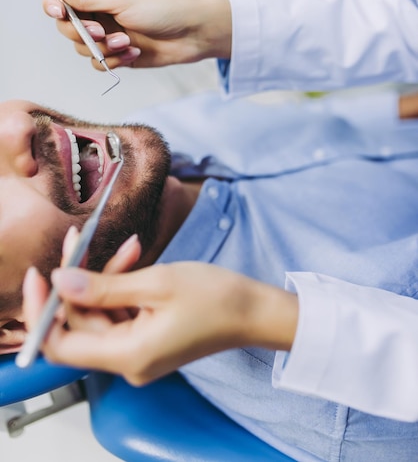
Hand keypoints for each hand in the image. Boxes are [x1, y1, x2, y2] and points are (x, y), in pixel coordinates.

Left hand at [23, 259, 297, 385]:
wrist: (253, 310)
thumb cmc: (214, 296)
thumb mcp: (156, 283)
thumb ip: (103, 286)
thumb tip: (59, 282)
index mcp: (128, 355)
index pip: (61, 344)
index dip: (42, 311)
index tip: (39, 274)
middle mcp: (128, 362)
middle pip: (80, 324)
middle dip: (78, 280)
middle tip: (81, 238)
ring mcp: (138, 352)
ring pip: (100, 315)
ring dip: (106, 278)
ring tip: (131, 246)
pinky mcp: (147, 339)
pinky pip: (119, 314)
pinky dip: (121, 286)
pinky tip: (135, 257)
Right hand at [42, 0, 231, 71]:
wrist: (193, 33)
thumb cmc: (164, 7)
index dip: (53, 5)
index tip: (59, 13)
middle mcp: (99, 13)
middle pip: (66, 27)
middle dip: (82, 33)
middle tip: (102, 32)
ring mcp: (108, 35)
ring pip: (82, 49)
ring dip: (104, 48)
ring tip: (129, 42)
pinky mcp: (119, 55)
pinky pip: (100, 64)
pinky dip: (115, 61)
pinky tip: (135, 53)